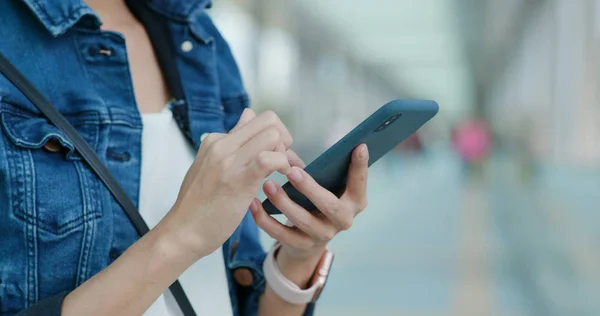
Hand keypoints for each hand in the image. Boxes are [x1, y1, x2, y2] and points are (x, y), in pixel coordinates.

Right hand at [162, 109, 292, 258]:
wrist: (182, 232)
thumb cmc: (198, 205)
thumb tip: (247, 115)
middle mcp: (222, 145)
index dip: (275, 135)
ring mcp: (229, 161)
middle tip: (284, 163)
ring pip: (272, 136)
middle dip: (285, 139)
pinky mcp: (238, 180)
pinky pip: (270, 159)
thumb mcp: (210, 165)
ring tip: (283, 174)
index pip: (257, 119)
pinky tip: (281, 179)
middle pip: (269, 120)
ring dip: (286, 154)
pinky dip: (283, 165)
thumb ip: (232, 142)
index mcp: (216, 140)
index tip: (277, 154)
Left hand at [249, 144, 368, 259]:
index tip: (358, 146)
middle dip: (310, 189)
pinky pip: (280, 234)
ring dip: (284, 202)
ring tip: (268, 184)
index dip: (360, 168)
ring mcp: (321, 236)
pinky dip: (265, 219)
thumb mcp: (332, 187)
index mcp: (355, 202)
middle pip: (329, 206)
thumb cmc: (320, 201)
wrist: (308, 239)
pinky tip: (254, 203)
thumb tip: (346, 141)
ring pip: (302, 221)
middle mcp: (342, 221)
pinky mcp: (300, 245)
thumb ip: (335, 168)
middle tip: (292, 171)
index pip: (360, 184)